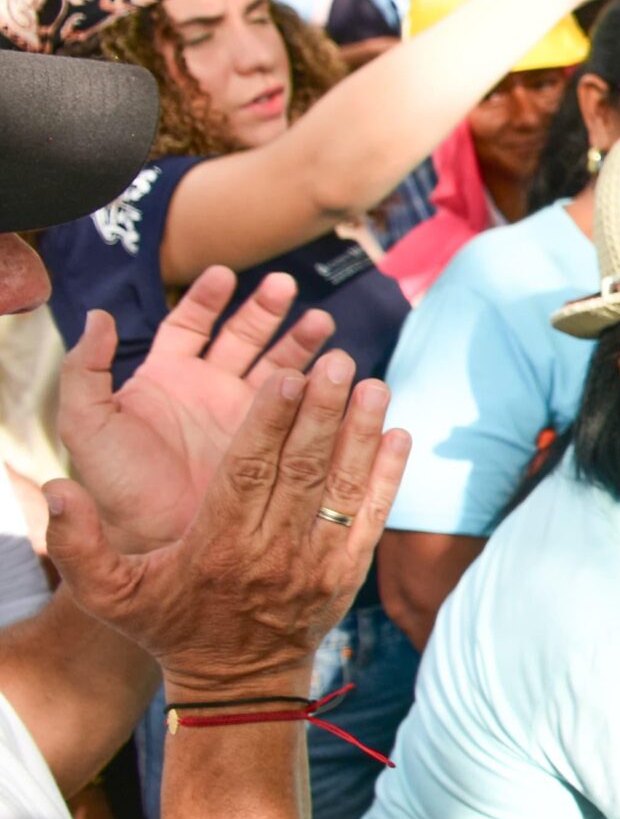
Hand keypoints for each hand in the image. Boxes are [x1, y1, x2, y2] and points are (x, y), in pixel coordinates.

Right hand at [47, 352, 407, 693]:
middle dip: (324, 413)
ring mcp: (318, 563)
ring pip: (344, 488)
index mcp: (218, 546)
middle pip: (303, 470)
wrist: (238, 685)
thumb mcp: (110, 594)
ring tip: (376, 385)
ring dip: (363, 434)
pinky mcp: (348, 573)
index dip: (271, 422)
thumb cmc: (170, 627)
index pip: (248, 472)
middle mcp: (274, 552)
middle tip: (340, 363)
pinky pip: (373, 517)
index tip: (289, 377)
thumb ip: (76, 542)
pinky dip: (389, 476)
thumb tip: (55, 487)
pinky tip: (400, 435)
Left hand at [58, 269, 335, 556]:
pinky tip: (336, 375)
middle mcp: (209, 392)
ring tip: (324, 325)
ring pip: (278, 366)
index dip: (207, 298)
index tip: (225, 275)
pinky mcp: (274, 444)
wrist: (157, 543)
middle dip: (266, 310)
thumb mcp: (88, 425)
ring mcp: (244, 417)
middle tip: (286, 287)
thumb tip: (100, 315)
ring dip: (300, 342)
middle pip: (243, 337)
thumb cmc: (118, 486)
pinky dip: (319, 391)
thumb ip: (85, 369)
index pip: (190, 326)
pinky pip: (301, 409)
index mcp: (167, 379)